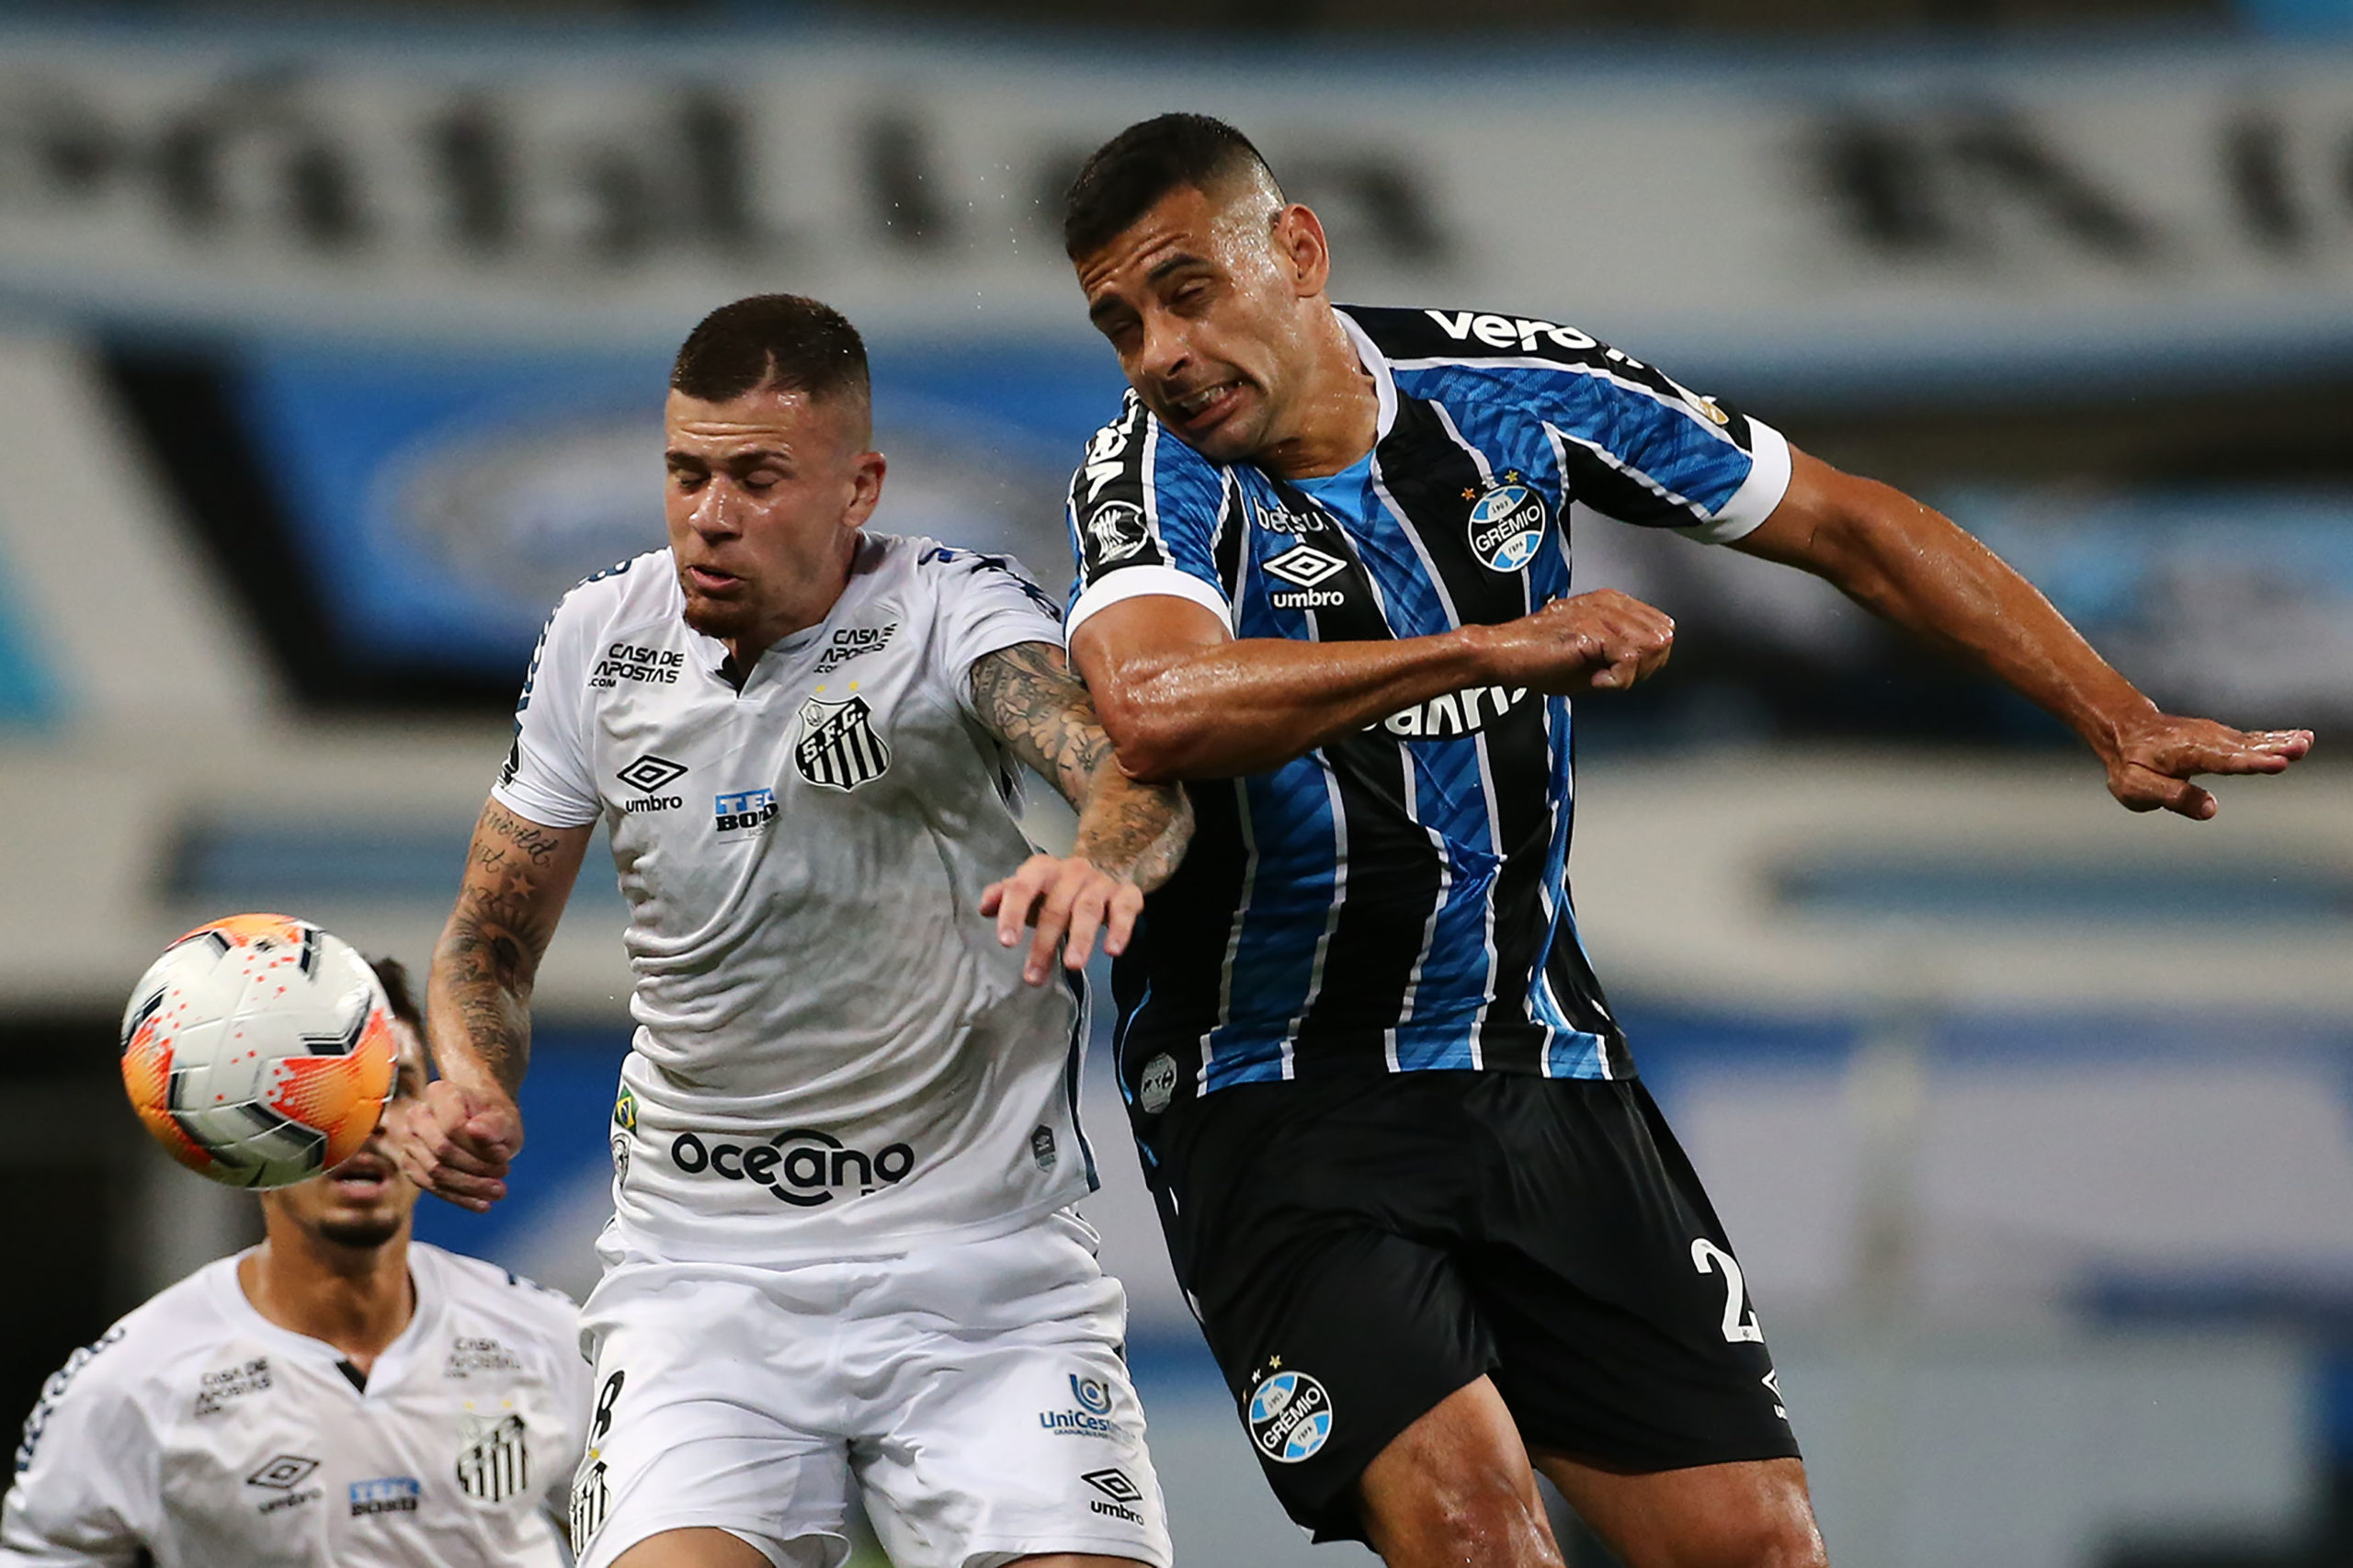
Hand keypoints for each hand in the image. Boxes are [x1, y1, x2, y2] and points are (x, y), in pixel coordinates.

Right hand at [386, 1080, 522, 1212]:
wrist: (481, 1122)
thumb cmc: (494, 1119)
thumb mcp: (505, 1118)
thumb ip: (494, 1124)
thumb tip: (475, 1130)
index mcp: (440, 1093)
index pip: (453, 1127)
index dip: (479, 1147)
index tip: (504, 1155)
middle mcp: (417, 1115)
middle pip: (442, 1152)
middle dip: (475, 1169)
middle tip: (505, 1174)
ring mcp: (409, 1141)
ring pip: (435, 1173)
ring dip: (469, 1187)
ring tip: (499, 1191)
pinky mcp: (410, 1164)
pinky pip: (431, 1186)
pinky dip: (458, 1197)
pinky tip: (483, 1204)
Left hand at [981, 852, 1145, 985]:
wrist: (1103, 868)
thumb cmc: (1056, 889)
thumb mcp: (1028, 890)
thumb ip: (1004, 896)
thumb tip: (984, 907)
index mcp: (1042, 869)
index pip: (1022, 888)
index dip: (1013, 914)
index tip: (1006, 942)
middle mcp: (1072, 871)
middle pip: (1055, 908)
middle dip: (1044, 944)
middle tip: (1034, 977)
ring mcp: (1100, 882)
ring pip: (1088, 909)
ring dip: (1080, 939)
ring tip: (1073, 966)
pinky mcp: (1126, 893)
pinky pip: (1124, 909)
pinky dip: (1119, 929)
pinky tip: (1112, 950)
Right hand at [1482, 590, 1674, 694]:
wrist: (1503, 654)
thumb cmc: (1537, 656)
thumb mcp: (1593, 655)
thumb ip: (1626, 654)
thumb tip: (1653, 660)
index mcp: (1610, 602)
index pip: (1659, 628)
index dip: (1648, 658)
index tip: (1621, 672)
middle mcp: (1608, 602)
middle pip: (1660, 638)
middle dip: (1644, 666)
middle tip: (1613, 677)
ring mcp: (1600, 614)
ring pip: (1649, 647)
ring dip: (1630, 673)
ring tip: (1601, 677)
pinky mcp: (1592, 630)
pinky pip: (1629, 659)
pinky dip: (1617, 680)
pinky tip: (1596, 681)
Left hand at [2100, 713, 2311, 818]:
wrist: (2125, 730)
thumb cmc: (2130, 764)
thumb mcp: (2137, 788)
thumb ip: (2174, 797)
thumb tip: (2212, 809)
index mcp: (2187, 754)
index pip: (2224, 762)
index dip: (2251, 763)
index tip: (2277, 764)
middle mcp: (2205, 741)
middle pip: (2244, 748)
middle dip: (2274, 749)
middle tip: (2302, 748)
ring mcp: (2215, 736)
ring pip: (2252, 741)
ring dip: (2280, 741)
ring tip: (2306, 742)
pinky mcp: (2221, 737)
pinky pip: (2251, 739)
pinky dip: (2274, 738)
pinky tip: (2298, 737)